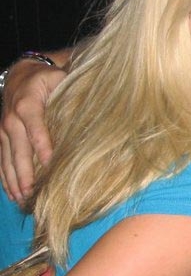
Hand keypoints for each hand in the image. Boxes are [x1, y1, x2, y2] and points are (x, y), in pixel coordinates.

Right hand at [1, 57, 66, 203]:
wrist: (21, 75)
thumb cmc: (47, 78)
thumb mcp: (60, 78)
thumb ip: (72, 93)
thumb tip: (96, 108)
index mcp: (28, 106)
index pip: (36, 132)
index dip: (43, 150)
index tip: (50, 168)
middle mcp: (12, 120)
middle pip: (19, 152)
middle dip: (26, 175)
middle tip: (34, 196)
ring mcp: (3, 130)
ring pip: (7, 160)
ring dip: (14, 182)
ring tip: (23, 201)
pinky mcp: (0, 138)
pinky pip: (1, 161)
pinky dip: (5, 179)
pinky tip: (12, 194)